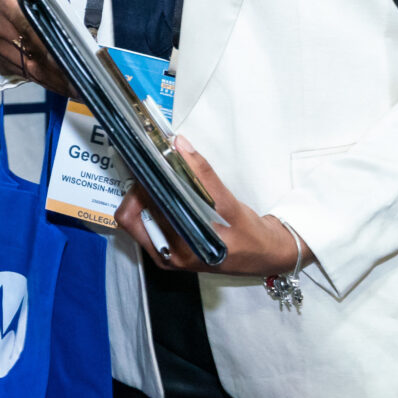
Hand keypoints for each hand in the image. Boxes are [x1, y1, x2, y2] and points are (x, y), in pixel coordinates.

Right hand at [0, 0, 69, 94]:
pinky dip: (39, 80)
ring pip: (24, 65)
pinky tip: (58, 86)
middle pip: (28, 49)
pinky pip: (20, 72)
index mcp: (1, 1)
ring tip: (73, 87)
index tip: (63, 51)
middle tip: (77, 77)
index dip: (45, 40)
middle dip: (52, 64)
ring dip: (49, 78)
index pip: (26, 23)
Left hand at [118, 136, 305, 277]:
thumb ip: (202, 174)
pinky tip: (170, 185)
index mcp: (175, 251)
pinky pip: (152, 218)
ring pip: (140, 215)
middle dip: (140, 186)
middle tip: (153, 164)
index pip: (134, 216)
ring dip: (148, 192)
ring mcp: (167, 250)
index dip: (137, 187)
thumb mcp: (228, 204)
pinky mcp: (172, 243)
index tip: (146, 164)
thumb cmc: (249, 236)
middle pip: (132, 215)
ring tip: (161, 172)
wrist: (265, 253)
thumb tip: (179, 144)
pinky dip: (157, 199)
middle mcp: (165, 253)